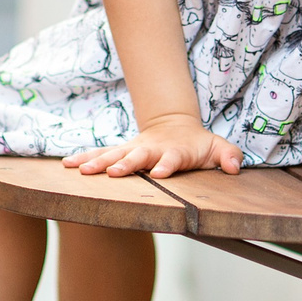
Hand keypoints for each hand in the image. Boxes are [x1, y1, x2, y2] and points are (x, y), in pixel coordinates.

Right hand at [67, 120, 241, 178]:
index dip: (167, 165)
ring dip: (97, 162)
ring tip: (80, 170)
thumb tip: (234, 166)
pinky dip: (84, 157)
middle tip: (111, 173)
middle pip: (136, 157)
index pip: (171, 159)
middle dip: (124, 164)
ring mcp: (134, 150)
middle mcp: (150, 150)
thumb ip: (228, 155)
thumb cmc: (198, 144)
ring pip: (113, 155)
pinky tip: (67, 164)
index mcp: (174, 152)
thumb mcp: (218, 148)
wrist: (175, 126)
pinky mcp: (121, 153)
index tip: (160, 173)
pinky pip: (101, 155)